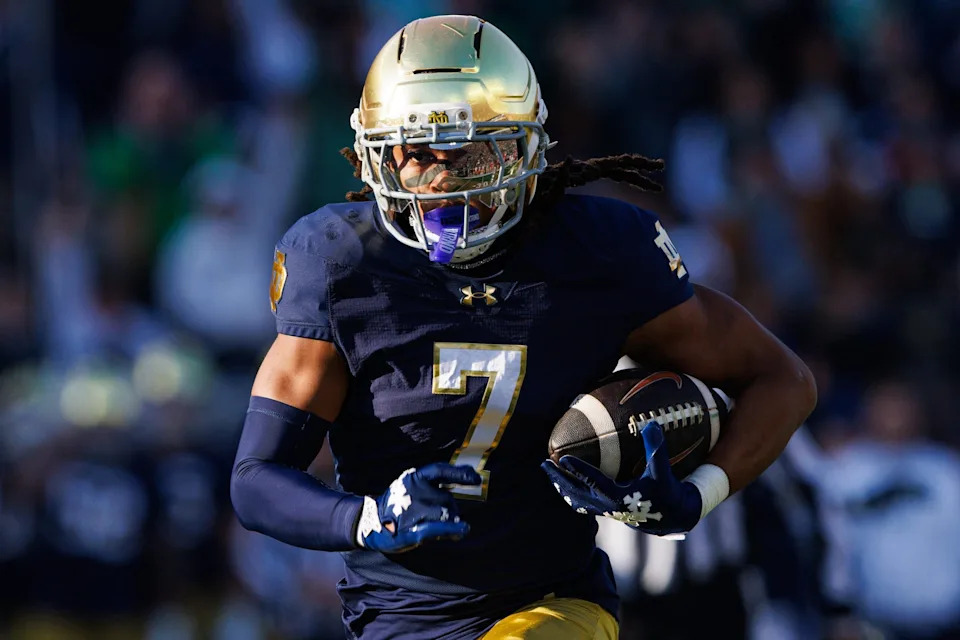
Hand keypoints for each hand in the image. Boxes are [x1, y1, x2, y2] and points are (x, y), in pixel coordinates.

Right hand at [357, 463, 480, 552]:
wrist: (369, 524)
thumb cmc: (397, 504)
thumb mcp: (411, 486)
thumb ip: (435, 483)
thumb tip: (470, 476)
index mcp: (413, 478)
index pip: (440, 470)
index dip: (460, 474)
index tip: (477, 478)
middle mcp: (413, 491)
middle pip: (447, 498)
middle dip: (452, 509)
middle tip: (447, 519)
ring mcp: (412, 510)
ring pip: (445, 514)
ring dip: (450, 522)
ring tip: (443, 528)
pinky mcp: (412, 530)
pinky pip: (438, 528)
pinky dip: (452, 529)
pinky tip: (462, 530)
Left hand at [541, 421, 702, 534]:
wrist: (671, 516)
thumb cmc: (667, 492)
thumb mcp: (662, 472)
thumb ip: (656, 449)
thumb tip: (651, 423)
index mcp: (618, 498)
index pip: (593, 482)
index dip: (577, 470)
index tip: (561, 458)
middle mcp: (607, 506)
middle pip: (575, 493)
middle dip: (558, 479)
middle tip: (544, 463)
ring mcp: (605, 510)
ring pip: (575, 499)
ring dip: (560, 486)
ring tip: (548, 471)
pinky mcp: (606, 510)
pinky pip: (581, 502)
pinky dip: (570, 492)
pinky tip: (563, 481)